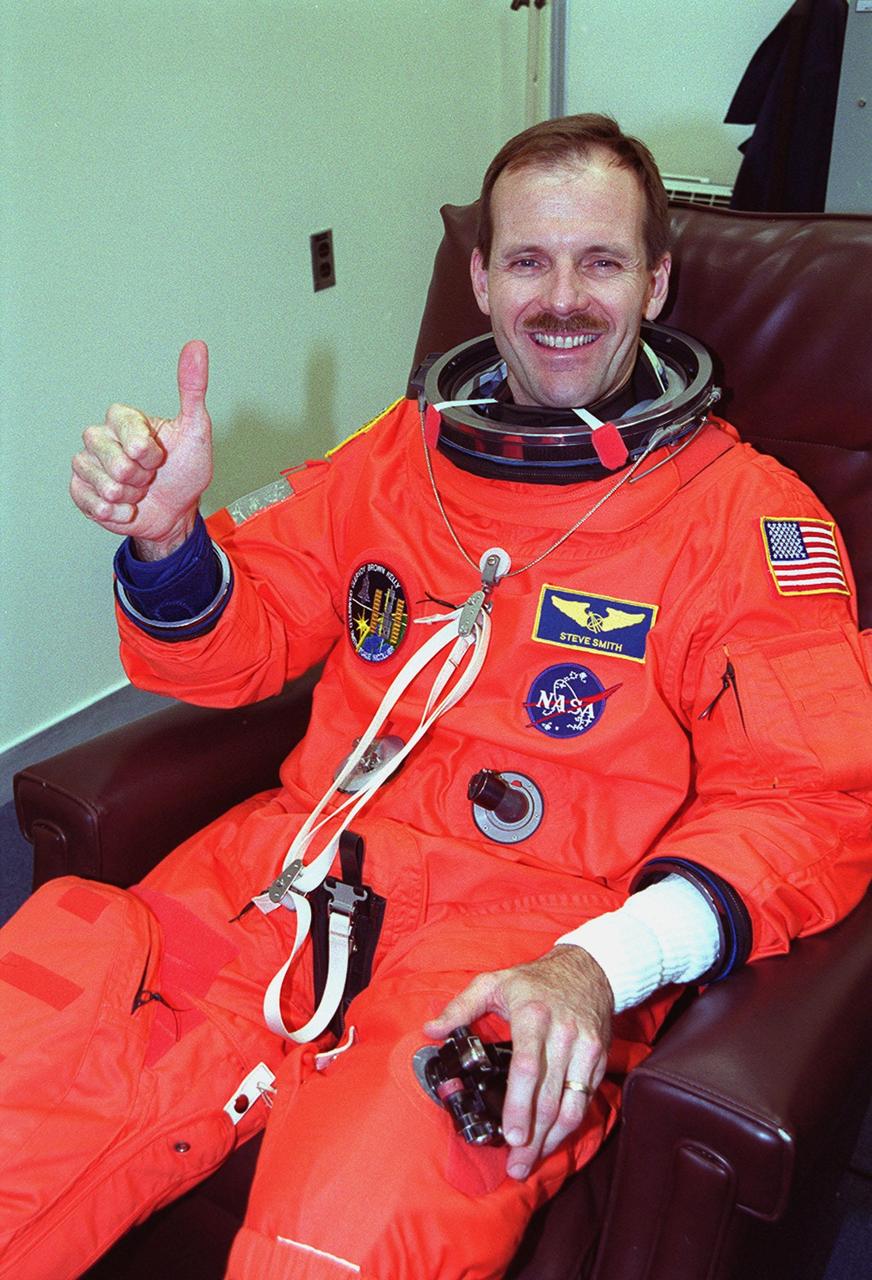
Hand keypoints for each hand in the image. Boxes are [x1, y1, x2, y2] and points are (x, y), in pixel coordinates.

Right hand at [70, 340, 212, 557]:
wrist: (176, 512)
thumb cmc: (184, 471)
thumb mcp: (196, 430)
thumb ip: (193, 389)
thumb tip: (197, 347)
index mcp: (124, 419)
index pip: (129, 434)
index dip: (148, 452)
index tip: (160, 456)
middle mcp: (101, 437)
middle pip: (116, 464)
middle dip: (141, 478)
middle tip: (150, 475)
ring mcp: (88, 465)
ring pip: (107, 486)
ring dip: (131, 497)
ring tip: (138, 491)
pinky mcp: (81, 492)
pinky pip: (94, 505)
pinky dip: (117, 514)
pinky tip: (126, 508)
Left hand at [424, 946, 612, 1179]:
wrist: (588, 969)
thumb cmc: (534, 980)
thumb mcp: (493, 982)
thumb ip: (460, 1007)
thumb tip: (431, 1030)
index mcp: (532, 1017)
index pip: (527, 1069)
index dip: (519, 1105)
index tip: (510, 1134)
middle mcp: (562, 1035)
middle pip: (549, 1096)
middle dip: (533, 1136)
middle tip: (516, 1165)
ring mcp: (584, 1049)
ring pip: (571, 1105)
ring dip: (552, 1139)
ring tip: (531, 1161)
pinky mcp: (599, 1059)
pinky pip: (585, 1099)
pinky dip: (569, 1125)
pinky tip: (552, 1140)